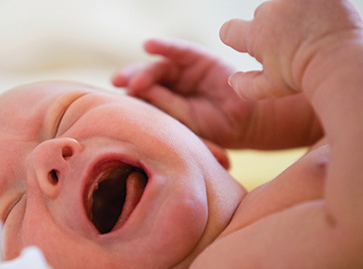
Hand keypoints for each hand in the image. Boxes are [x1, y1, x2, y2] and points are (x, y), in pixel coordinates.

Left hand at [112, 38, 258, 147]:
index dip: (129, 98)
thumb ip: (163, 106)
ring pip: (159, 66)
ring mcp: (184, 72)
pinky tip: (149, 44)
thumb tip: (136, 91)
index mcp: (163, 104)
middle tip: (119, 82)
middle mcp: (171, 86)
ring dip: (146, 71)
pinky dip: (164, 46)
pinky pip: (179, 50)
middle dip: (130, 79)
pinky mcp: (199, 60)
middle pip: (145, 79)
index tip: (115, 105)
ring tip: (137, 81)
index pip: (141, 98)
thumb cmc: (213, 129)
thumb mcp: (184, 122)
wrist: (247, 123)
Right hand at [220, 0, 362, 100]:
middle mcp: (270, 11)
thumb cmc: (304, 78)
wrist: (341, 61)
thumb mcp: (271, 88)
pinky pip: (305, 0)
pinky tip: (320, 23)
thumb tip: (232, 80)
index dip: (234, 36)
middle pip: (262, 15)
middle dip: (271, 27)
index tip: (242, 41)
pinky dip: (311, 7)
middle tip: (290, 44)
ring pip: (284, 5)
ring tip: (308, 34)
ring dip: (291, 15)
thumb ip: (246, 85)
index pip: (229, 30)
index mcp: (256, 34)